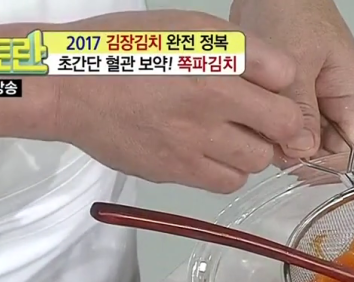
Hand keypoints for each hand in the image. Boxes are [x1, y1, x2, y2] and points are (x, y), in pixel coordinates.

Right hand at [54, 10, 304, 192]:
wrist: (67, 87)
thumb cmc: (127, 49)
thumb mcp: (189, 27)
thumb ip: (243, 49)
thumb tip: (282, 77)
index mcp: (212, 68)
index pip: (286, 87)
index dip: (283, 88)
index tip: (268, 88)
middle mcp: (206, 110)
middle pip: (280, 131)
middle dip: (275, 123)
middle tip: (254, 115)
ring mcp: (191, 146)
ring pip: (256, 162)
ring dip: (252, 149)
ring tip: (227, 133)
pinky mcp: (175, 173)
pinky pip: (226, 182)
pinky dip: (228, 170)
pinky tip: (210, 152)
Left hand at [230, 0, 353, 160]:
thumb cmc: (292, 11)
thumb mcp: (296, 61)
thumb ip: (301, 110)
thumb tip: (302, 154)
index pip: (345, 156)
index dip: (315, 165)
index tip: (281, 153)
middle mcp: (342, 108)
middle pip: (322, 155)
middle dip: (292, 152)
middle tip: (260, 134)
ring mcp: (320, 106)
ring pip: (301, 144)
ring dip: (276, 139)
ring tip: (254, 118)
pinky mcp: (298, 101)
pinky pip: (286, 128)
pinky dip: (268, 126)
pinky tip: (251, 114)